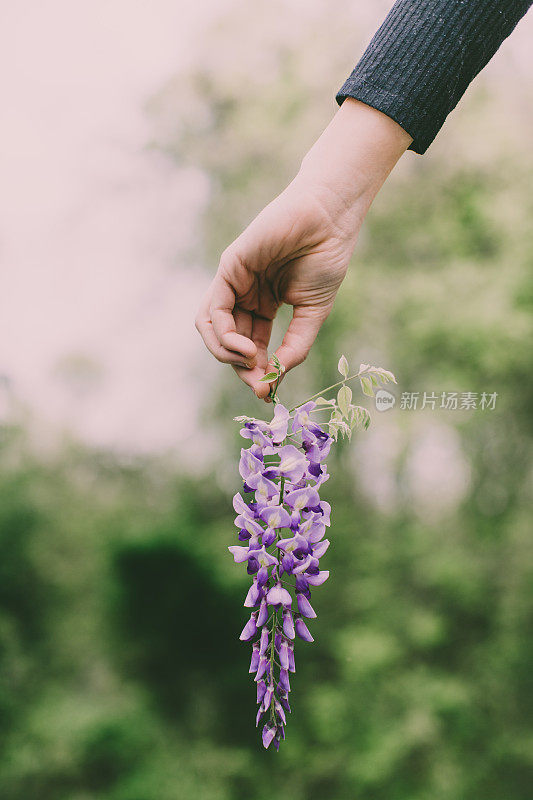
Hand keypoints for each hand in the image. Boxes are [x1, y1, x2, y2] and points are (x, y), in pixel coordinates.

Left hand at [195, 99, 411, 400]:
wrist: (329, 221)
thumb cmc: (325, 259)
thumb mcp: (312, 314)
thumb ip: (294, 347)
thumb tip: (273, 382)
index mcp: (264, 305)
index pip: (250, 346)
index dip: (256, 370)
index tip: (267, 391)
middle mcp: (244, 296)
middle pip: (227, 342)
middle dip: (242, 368)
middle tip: (260, 383)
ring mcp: (234, 282)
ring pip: (211, 329)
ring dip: (227, 355)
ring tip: (252, 362)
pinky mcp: (228, 269)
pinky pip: (215, 311)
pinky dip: (225, 336)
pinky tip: (247, 346)